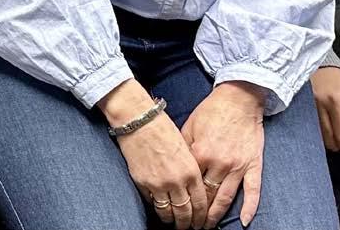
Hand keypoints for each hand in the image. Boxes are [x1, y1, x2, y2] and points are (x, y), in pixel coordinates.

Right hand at [101, 80, 206, 227]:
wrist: (138, 119)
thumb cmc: (162, 128)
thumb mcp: (185, 148)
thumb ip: (190, 169)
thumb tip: (192, 187)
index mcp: (191, 171)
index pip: (201, 203)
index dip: (201, 216)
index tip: (200, 222)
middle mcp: (177, 181)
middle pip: (186, 212)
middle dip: (188, 223)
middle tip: (188, 227)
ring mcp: (159, 184)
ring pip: (169, 213)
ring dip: (173, 221)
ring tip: (174, 223)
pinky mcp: (143, 183)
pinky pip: (153, 203)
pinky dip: (157, 209)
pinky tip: (160, 209)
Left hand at [181, 81, 265, 228]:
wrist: (238, 99)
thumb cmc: (211, 111)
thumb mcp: (189, 126)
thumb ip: (183, 148)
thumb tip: (175, 167)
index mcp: (200, 153)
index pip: (189, 184)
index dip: (183, 198)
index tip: (176, 209)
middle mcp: (219, 163)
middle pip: (207, 195)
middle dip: (198, 213)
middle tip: (192, 224)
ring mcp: (238, 166)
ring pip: (226, 198)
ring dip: (217, 215)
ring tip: (209, 227)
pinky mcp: (253, 165)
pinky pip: (253, 191)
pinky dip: (249, 208)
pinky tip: (244, 222)